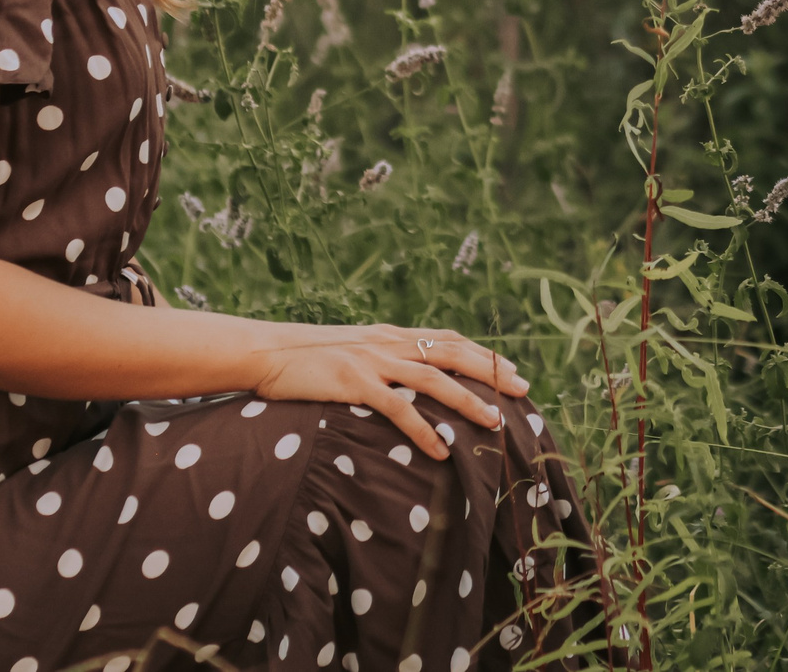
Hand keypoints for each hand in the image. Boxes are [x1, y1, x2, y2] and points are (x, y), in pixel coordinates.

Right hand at [249, 323, 530, 459]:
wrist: (266, 352)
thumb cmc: (305, 358)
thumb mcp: (350, 351)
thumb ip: (379, 360)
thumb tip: (404, 381)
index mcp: (389, 335)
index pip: (448, 339)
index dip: (481, 354)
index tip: (509, 371)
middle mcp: (388, 343)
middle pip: (452, 353)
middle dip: (490, 372)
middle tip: (522, 390)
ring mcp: (372, 362)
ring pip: (433, 379)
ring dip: (467, 402)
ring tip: (493, 423)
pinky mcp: (354, 384)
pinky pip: (397, 409)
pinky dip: (423, 430)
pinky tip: (441, 451)